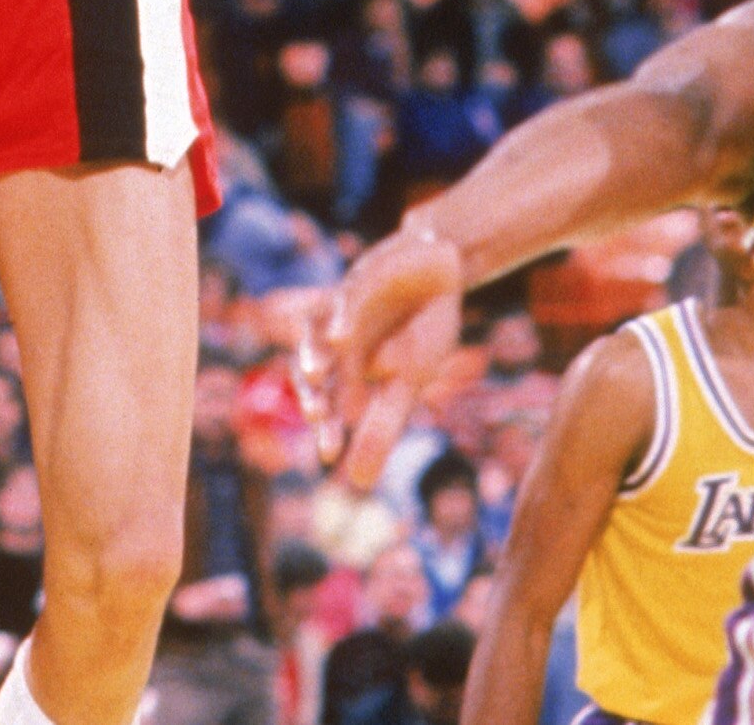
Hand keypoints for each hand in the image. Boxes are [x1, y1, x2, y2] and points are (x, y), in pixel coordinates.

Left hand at [298, 224, 465, 488]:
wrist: (441, 272)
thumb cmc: (424, 329)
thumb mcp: (409, 380)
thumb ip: (384, 426)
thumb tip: (358, 483)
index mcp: (354, 374)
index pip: (332, 408)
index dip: (327, 430)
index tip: (329, 456)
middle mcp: (340, 347)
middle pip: (316, 376)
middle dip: (315, 396)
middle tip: (320, 418)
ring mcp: (343, 314)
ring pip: (314, 337)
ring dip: (313, 356)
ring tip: (317, 376)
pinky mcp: (353, 283)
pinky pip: (341, 302)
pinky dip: (339, 318)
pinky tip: (340, 336)